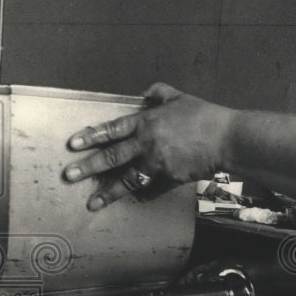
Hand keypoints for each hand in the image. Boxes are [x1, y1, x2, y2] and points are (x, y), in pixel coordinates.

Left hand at [63, 84, 233, 210]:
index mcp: (146, 122)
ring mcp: (157, 164)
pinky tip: (134, 200)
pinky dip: (142, 195)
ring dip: (109, 193)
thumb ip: (160, 93)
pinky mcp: (170, 179)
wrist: (226, 139)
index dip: (91, 136)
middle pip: (112, 157)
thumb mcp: (180, 97)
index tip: (74, 144)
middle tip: (69, 175)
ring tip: (93, 203)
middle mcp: (147, 144)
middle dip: (88, 167)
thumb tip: (147, 92)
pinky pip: (151, 190)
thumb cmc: (205, 116)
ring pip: (127, 180)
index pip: (112, 129)